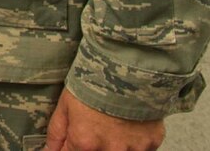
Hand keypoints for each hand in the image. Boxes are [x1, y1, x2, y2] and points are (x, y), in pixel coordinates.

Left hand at [45, 89, 164, 150]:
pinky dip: (134, 141)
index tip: (75, 137)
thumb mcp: (65, 104)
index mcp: (84, 143)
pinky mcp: (152, 142)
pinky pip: (140, 149)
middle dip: (92, 145)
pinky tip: (130, 125)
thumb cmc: (92, 82)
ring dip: (115, 144)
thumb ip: (57, 133)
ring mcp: (133, 148)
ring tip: (113, 124)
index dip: (69, 147)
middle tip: (96, 125)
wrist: (127, 66)